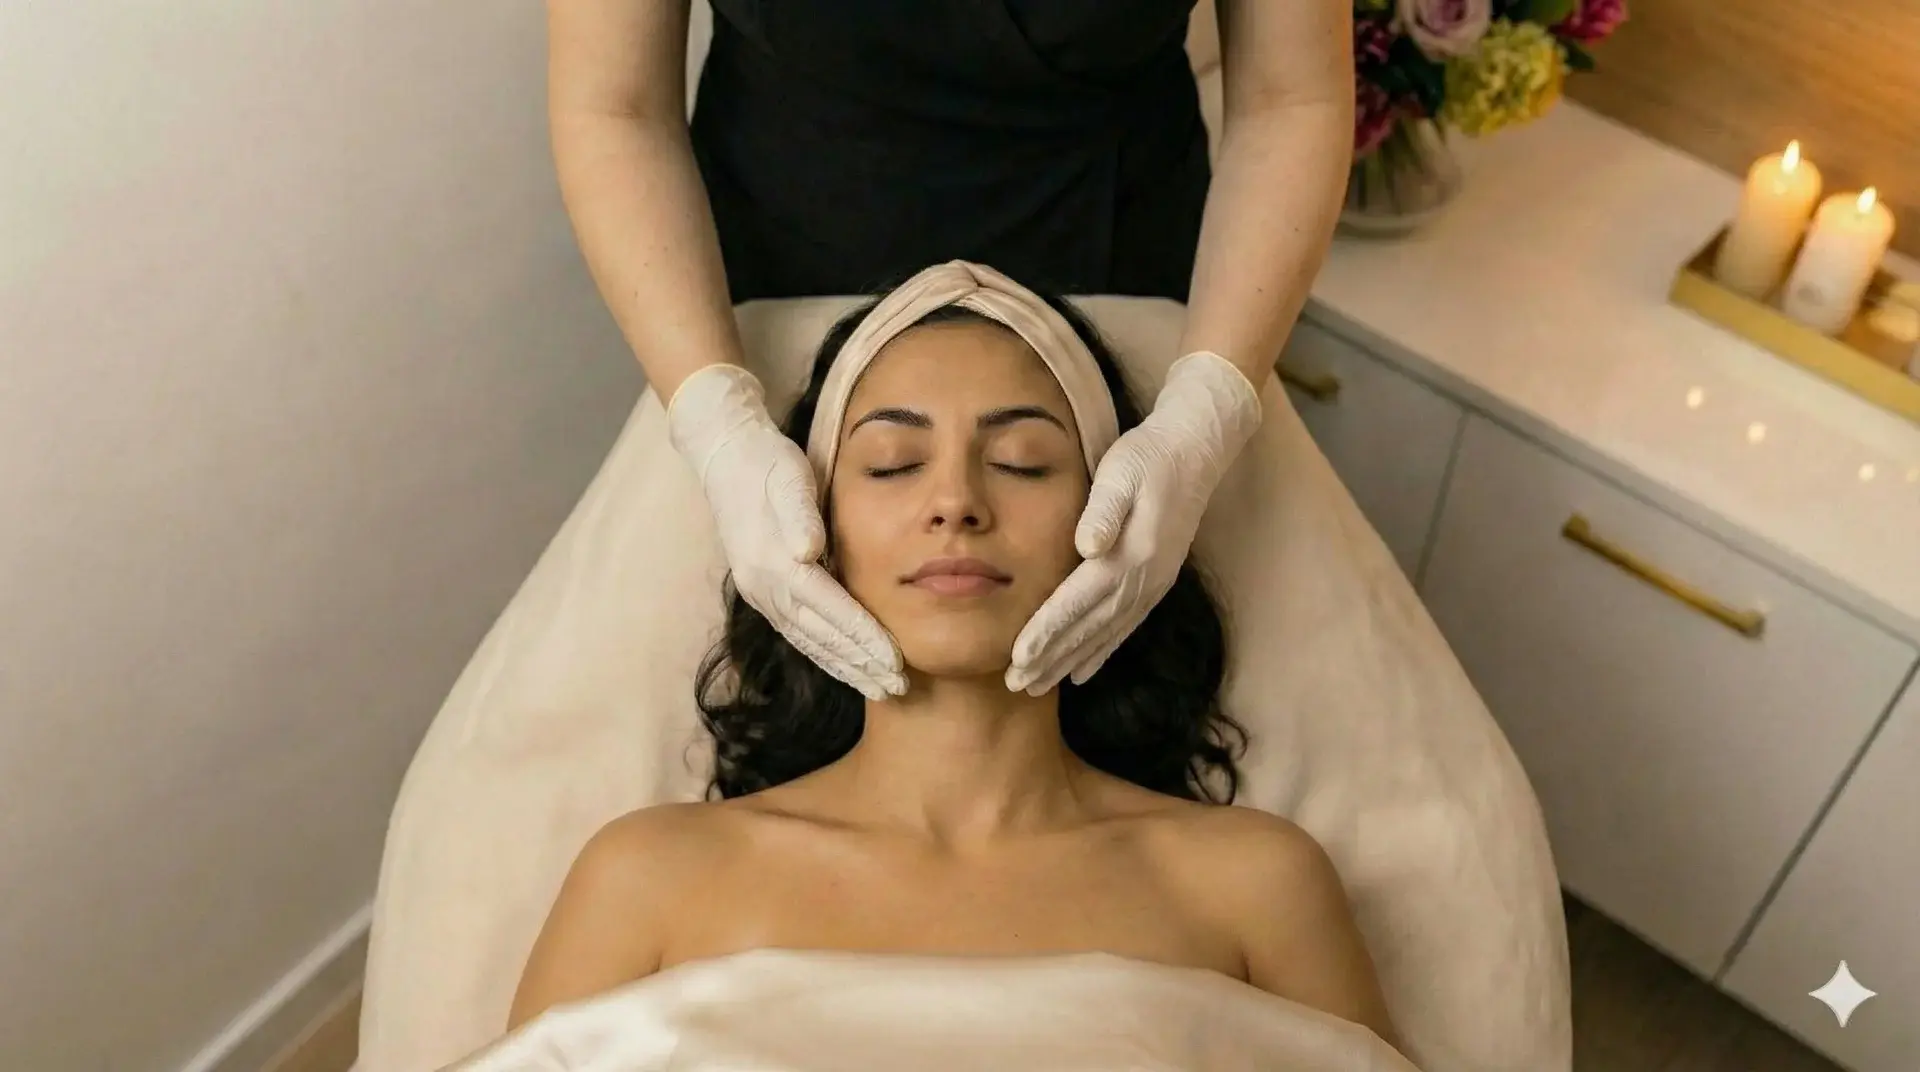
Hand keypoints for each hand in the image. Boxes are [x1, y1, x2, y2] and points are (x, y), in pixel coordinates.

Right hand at [667, 365, 907, 699]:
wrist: (725, 458)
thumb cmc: (768, 463)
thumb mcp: (787, 477)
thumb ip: (800, 513)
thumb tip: (808, 551)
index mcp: (776, 563)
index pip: (830, 610)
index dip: (863, 638)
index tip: (895, 661)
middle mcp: (766, 587)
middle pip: (822, 637)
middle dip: (861, 665)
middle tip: (898, 689)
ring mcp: (762, 594)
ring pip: (810, 642)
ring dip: (845, 669)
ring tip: (878, 688)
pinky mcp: (763, 592)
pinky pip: (799, 633)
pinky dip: (825, 655)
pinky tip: (846, 666)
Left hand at [1005, 352, 1261, 694]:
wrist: (1196, 449)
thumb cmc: (1148, 456)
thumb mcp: (1122, 472)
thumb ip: (1103, 512)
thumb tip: (1088, 547)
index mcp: (1129, 555)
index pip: (1077, 602)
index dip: (1047, 632)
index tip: (1018, 658)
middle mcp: (1142, 579)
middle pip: (1088, 629)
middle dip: (1051, 658)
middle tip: (1014, 685)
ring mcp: (1152, 585)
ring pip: (1104, 635)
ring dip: (1070, 662)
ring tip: (1037, 685)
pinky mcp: (1155, 581)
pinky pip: (1124, 628)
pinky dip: (1100, 652)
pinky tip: (1081, 672)